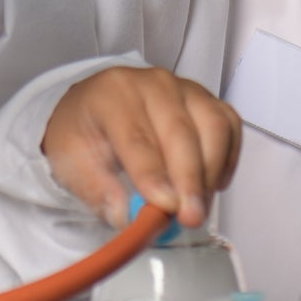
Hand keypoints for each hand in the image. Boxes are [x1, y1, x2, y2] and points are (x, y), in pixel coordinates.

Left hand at [42, 66, 240, 229]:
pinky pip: (229, 126)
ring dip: (211, 171)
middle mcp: (153, 83)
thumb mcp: (71, 163)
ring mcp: (185, 87)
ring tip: (199, 208)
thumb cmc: (85, 135)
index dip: (153, 174)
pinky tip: (213, 185)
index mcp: (113, 93)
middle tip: (191, 218)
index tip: (167, 207)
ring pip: (213, 126)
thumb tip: (126, 216)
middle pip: (179, 131)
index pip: (137, 136)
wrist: (95, 108)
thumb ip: (97, 190)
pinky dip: (228, 158)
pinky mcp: (207, 99)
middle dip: (189, 179)